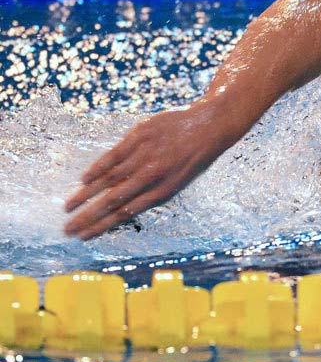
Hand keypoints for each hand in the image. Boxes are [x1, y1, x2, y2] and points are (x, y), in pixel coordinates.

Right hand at [64, 101, 237, 239]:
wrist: (211, 126)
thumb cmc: (195, 156)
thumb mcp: (181, 181)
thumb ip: (154, 192)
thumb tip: (125, 206)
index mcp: (164, 190)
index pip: (126, 213)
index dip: (103, 226)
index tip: (85, 235)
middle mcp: (153, 175)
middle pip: (113, 200)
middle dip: (88, 217)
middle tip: (68, 229)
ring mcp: (145, 154)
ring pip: (109, 178)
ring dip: (86, 195)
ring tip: (68, 207)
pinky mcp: (140, 135)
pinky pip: (114, 155)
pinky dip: (97, 168)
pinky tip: (83, 180)